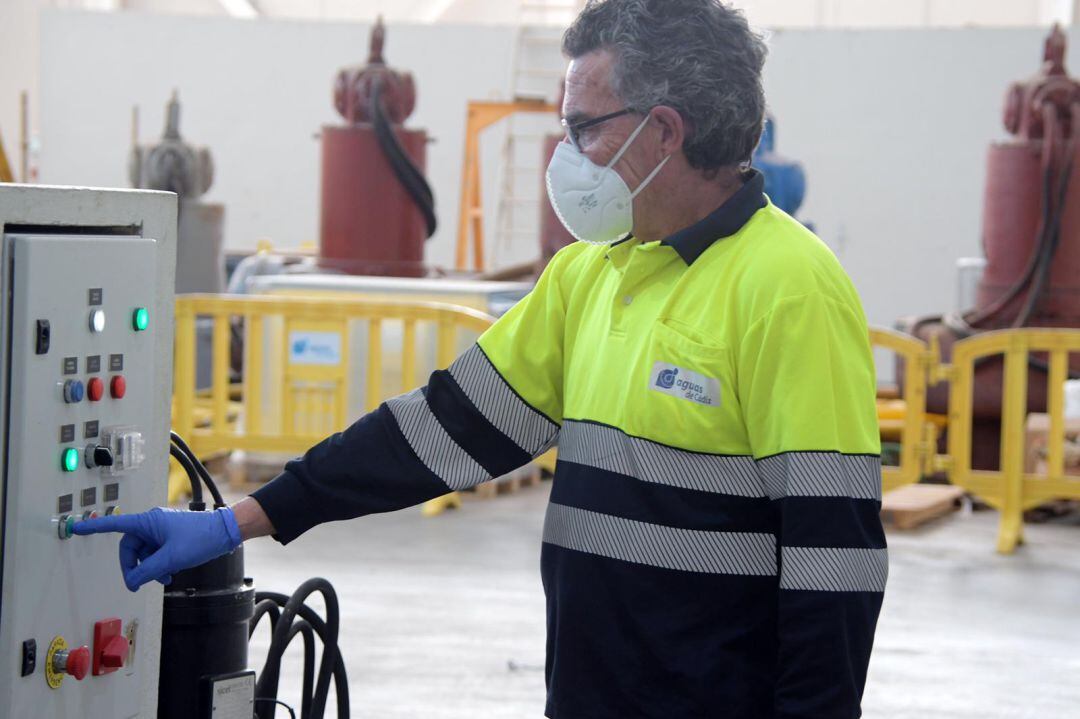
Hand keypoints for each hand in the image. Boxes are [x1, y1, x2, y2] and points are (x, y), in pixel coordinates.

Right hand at [73, 507, 242, 591]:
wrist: (225, 533)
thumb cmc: (202, 537)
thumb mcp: (171, 558)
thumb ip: (148, 571)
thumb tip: (132, 581)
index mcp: (148, 521)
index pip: (115, 525)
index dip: (94, 527)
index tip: (76, 527)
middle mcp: (152, 524)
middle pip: (130, 549)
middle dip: (134, 567)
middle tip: (140, 582)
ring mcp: (161, 531)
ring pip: (144, 554)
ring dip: (150, 569)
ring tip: (165, 577)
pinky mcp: (170, 538)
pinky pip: (155, 554)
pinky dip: (159, 566)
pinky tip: (169, 574)